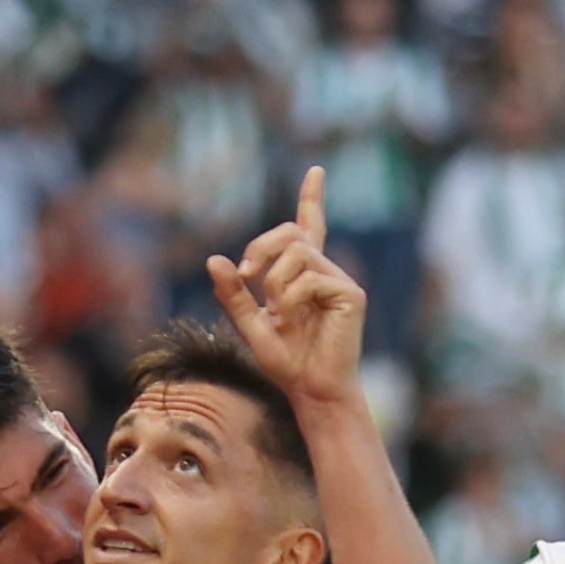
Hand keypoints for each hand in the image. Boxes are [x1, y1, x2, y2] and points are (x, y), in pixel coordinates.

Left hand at [205, 167, 367, 401]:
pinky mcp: (351, 295)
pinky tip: (294, 320)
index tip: (316, 171)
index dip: (312, 197)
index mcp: (305, 275)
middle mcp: (325, 272)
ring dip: (274, 282)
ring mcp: (340, 282)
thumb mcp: (249, 326)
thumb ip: (233, 295)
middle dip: (260, 248)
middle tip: (245, 278)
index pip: (310, 227)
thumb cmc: (287, 365)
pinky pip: (308, 277)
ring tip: (280, 315)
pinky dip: (290, 298)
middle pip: (290, 232)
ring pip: (297, 252)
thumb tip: (214, 260)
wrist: (312, 392)